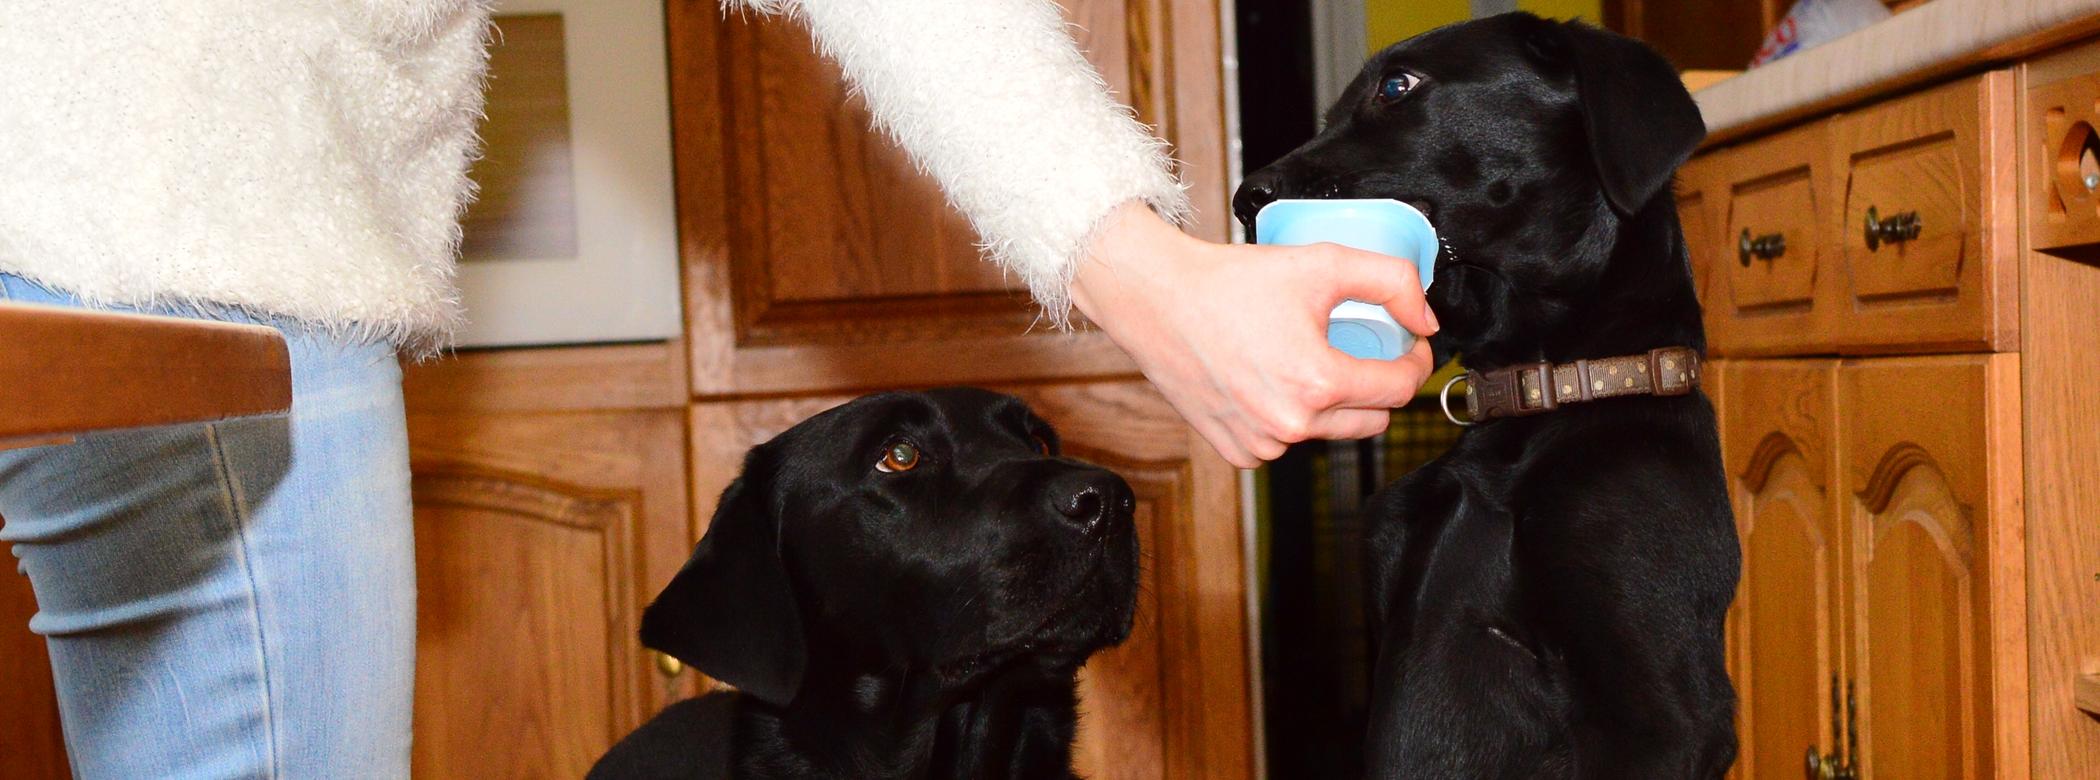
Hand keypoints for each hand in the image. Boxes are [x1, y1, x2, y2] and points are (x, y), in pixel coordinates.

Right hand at [1070, 202, 1438, 467]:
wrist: (1157, 301)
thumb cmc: (1230, 282)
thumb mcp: (1322, 262)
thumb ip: (1391, 281)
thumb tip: (1425, 321)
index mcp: (1318, 383)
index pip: (1400, 389)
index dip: (1414, 361)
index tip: (1407, 343)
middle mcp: (1292, 425)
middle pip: (1373, 418)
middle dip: (1377, 383)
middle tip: (1362, 348)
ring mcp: (1263, 444)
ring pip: (1330, 433)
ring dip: (1333, 402)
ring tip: (1308, 359)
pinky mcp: (1238, 452)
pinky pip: (1286, 443)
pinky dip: (1291, 418)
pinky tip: (1272, 381)